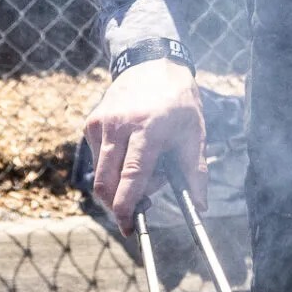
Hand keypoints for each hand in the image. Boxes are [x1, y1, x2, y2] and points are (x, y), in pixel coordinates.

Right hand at [83, 59, 206, 232]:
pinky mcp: (91, 124)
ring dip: (119, 186)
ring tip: (147, 170)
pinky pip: (98, 161)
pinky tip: (132, 154)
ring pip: (100, 174)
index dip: (127, 205)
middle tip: (143, 206)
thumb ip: (196, 172)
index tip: (129, 227)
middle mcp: (119, 125)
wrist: (151, 64)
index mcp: (148, 127)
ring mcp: (101, 124)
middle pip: (106, 182)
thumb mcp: (194, 133)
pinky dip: (113, 169)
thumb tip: (200, 207)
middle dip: (119, 205)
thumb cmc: (178, 101)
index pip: (132, 175)